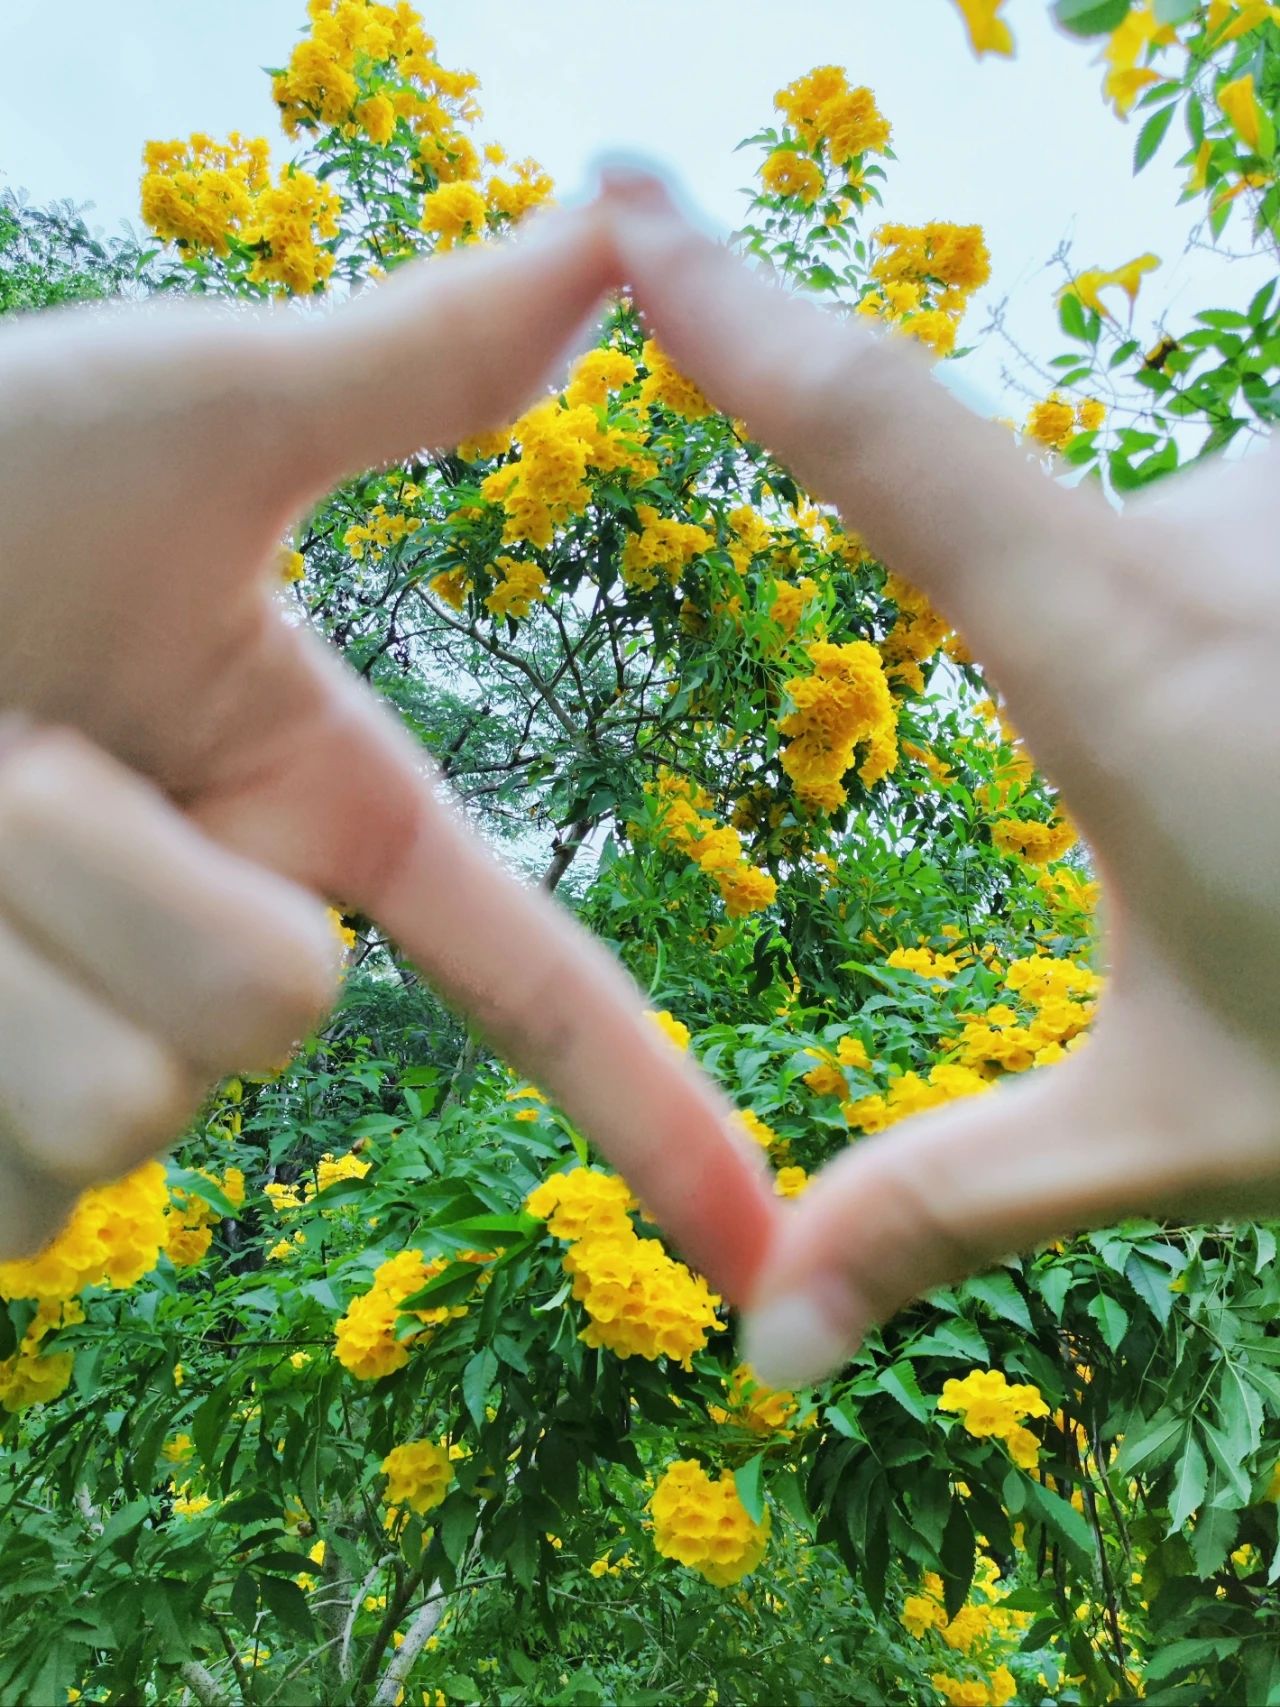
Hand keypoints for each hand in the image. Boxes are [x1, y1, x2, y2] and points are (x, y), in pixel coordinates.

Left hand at [0, 209, 774, 1285]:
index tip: (760, 1246)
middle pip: (265, 1008)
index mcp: (331, 812)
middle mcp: (244, 965)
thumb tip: (618, 222)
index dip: (657, 1116)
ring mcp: (110, 1093)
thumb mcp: (180, 424)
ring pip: (113, 1122)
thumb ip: (412, 365)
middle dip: (91, 862)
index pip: (536, 982)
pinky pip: (11, 1213)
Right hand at [600, 170, 1279, 1386]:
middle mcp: (1234, 526)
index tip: (622, 195)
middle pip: (1062, 551)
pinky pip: (1267, 527)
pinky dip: (1275, 626)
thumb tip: (754, 1346)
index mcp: (1127, 665)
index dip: (729, 308)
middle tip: (1262, 832)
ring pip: (1190, 544)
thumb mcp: (1168, 1129)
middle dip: (1125, 682)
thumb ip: (942, 1211)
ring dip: (1221, 664)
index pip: (876, 435)